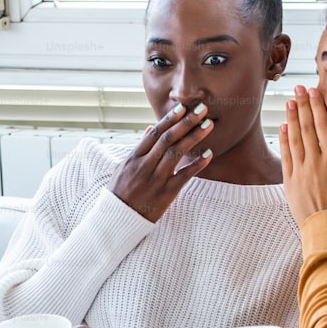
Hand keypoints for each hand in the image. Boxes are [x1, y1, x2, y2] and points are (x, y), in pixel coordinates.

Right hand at [108, 102, 212, 221]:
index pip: (154, 133)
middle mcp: (144, 166)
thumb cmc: (121, 193)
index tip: (182, 107)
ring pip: (176, 153)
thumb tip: (151, 127)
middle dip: (186, 122)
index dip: (169, 119)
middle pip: (167, 139)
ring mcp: (155, 180)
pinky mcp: (165, 194)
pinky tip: (209, 154)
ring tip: (208, 125)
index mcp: (133, 158)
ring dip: (194, 137)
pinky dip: (196, 164)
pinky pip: (183, 176)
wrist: (117, 220)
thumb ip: (139, 148)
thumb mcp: (123, 167)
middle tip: (202, 109)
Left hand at [280, 86, 326, 223]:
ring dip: (292, 118)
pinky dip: (284, 140)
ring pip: (294, 139)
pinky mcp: (290, 182)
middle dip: (303, 106)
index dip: (318, 108)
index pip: (324, 128)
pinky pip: (286, 156)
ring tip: (290, 102)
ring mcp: (300, 172)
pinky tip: (283, 127)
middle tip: (298, 89)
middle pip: (307, 128)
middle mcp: (314, 163)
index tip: (314, 92)